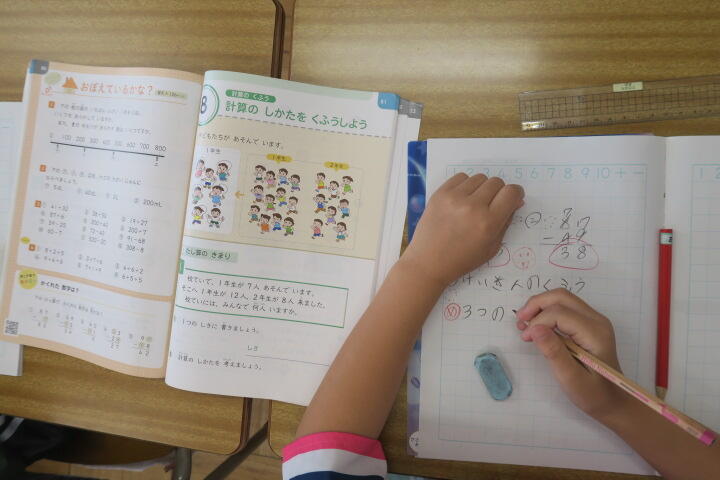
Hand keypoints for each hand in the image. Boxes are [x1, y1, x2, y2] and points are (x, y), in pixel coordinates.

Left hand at [400, 173, 523, 285]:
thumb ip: (506, 222)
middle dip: (498, 192)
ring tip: (473, 203)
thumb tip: (516, 200)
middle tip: (490, 205)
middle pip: (496, 182)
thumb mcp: (492, 247)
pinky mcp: (440, 194)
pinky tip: (461, 199)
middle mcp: (472, 207)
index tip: (511, 199)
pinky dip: (465, 185)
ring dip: (481, 188)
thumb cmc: (462, 259)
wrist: (428, 261)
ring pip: (479, 178)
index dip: (515, 194)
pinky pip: (461, 177)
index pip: (511, 192)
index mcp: (488, 223)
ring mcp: (454, 198)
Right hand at [515, 289, 629, 422]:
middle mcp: (597, 320)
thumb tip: (534, 328)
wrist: (614, 401)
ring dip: (540, 306)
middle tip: (519, 321)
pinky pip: (565, 308)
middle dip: (536, 305)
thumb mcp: (571, 379)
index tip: (525, 338)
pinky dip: (547, 312)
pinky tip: (537, 326)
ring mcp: (594, 320)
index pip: (559, 313)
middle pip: (561, 297)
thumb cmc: (593, 394)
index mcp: (595, 333)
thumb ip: (554, 352)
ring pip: (562, 299)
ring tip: (524, 324)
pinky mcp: (588, 324)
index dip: (538, 322)